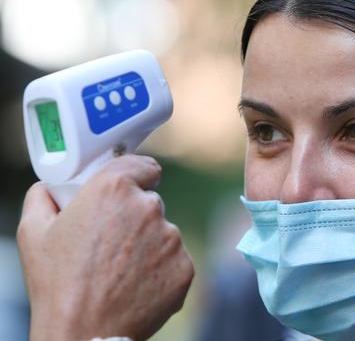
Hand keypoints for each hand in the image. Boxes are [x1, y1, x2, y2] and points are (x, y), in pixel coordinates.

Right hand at [17, 155, 194, 340]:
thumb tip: (52, 188)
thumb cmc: (58, 284)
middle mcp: (149, 208)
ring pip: (164, 233)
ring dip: (149, 245)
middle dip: (134, 217)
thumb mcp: (34, 232)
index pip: (144, 166)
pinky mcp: (185, 267)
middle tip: (110, 243)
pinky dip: (161, 270)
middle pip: (150, 203)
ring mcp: (172, 238)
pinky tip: (136, 284)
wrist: (84, 332)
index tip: (133, 184)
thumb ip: (45, 197)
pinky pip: (175, 260)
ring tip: (119, 270)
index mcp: (114, 189)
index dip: (137, 176)